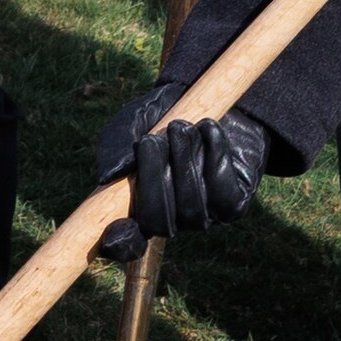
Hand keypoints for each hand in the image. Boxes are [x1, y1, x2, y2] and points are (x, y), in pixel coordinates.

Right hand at [94, 81, 272, 259]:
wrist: (216, 97)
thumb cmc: (165, 112)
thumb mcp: (134, 120)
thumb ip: (117, 145)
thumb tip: (107, 177)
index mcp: (139, 206)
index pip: (127, 242)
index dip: (120, 243)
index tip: (116, 227)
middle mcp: (171, 217)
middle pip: (157, 223)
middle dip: (153, 179)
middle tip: (153, 139)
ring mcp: (203, 214)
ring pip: (190, 208)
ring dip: (184, 160)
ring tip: (181, 125)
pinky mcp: (233, 204)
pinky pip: (222, 193)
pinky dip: (214, 156)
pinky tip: (208, 128)